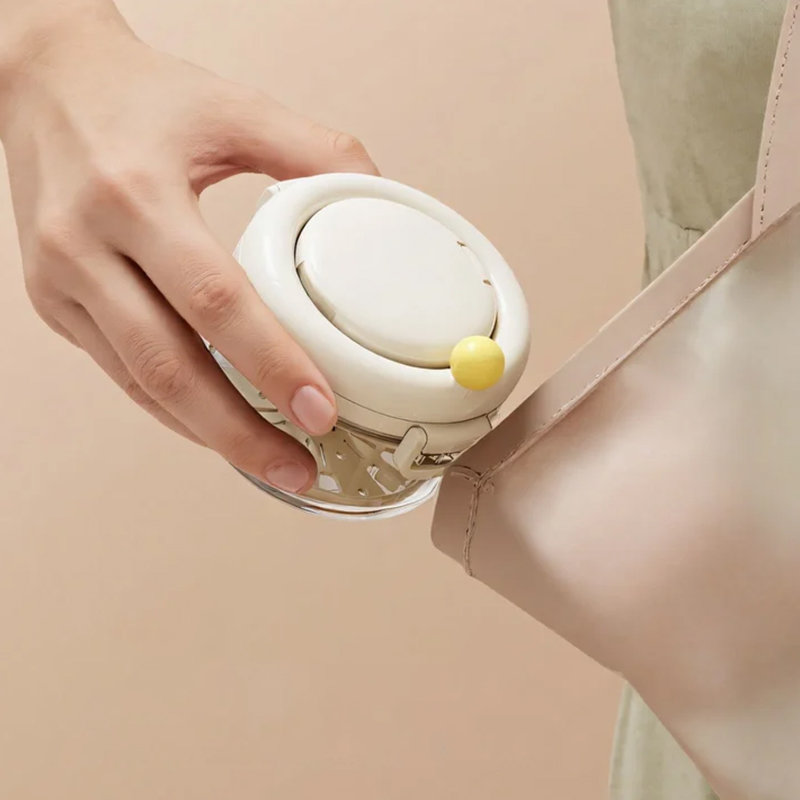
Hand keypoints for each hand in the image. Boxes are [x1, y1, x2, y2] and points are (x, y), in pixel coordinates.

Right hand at [0, 11, 378, 493]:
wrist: (42, 85)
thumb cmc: (139, 97)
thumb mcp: (233, 107)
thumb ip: (315, 149)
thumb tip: (378, 198)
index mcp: (133, 194)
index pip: (214, 300)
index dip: (271, 363)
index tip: (322, 409)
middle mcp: (85, 246)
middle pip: (169, 366)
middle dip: (239, 431)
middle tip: (299, 466)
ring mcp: (60, 283)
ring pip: (141, 383)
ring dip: (209, 434)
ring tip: (271, 463)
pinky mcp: (55, 305)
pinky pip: (122, 374)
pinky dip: (175, 410)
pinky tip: (219, 428)